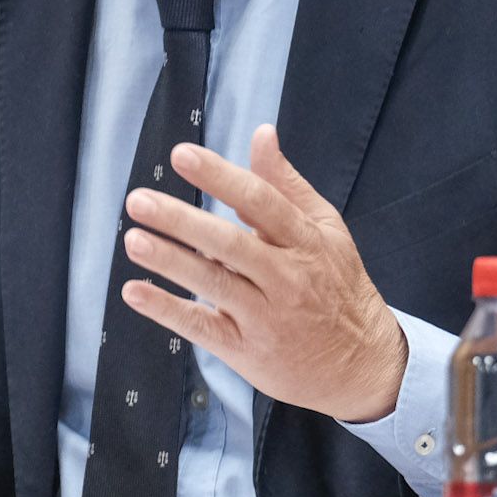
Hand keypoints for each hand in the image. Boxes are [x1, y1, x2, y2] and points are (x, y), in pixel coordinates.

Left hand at [120, 123, 407, 423]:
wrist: (362, 363)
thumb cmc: (338, 286)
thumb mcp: (326, 229)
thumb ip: (286, 183)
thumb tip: (261, 133)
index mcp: (306, 241)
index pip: (260, 202)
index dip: (219, 177)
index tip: (181, 156)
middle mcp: (287, 278)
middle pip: (229, 244)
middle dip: (181, 221)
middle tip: (139, 201)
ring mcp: (266, 316)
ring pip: (213, 284)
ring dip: (169, 261)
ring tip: (133, 239)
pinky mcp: (247, 350)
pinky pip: (202, 328)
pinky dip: (167, 310)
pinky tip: (136, 292)